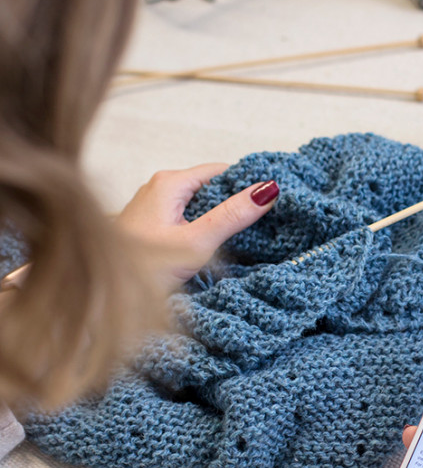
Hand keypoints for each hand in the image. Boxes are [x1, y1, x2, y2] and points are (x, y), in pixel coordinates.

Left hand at [116, 163, 278, 293]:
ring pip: (199, 204)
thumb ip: (231, 216)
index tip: (270, 199)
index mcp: (169, 183)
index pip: (220, 171)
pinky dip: (203, 228)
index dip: (246, 184)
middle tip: (262, 222)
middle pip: (210, 187)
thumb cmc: (141, 268)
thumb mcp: (196, 242)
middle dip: (234, 203)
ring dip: (219, 219)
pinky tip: (214, 246)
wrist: (106, 295)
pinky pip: (187, 218)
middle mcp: (159, 188)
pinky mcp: (152, 226)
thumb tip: (265, 191)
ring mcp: (154, 207)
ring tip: (244, 236)